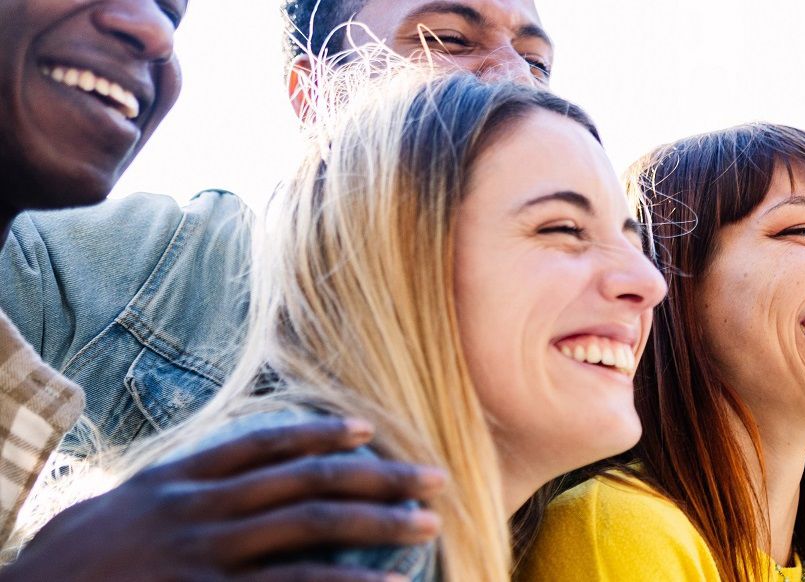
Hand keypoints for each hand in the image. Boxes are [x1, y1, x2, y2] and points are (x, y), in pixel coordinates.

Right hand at [2, 418, 444, 581]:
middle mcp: (197, 509)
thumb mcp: (115, 512)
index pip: (259, 444)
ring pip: (309, 528)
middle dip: (376, 477)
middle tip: (433, 476)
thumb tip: (222, 477)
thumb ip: (172, 491)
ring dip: (377, 523)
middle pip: (304, 482)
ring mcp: (205, 554)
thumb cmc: (72, 564)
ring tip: (428, 523)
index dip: (318, 433)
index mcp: (175, 480)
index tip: (368, 427)